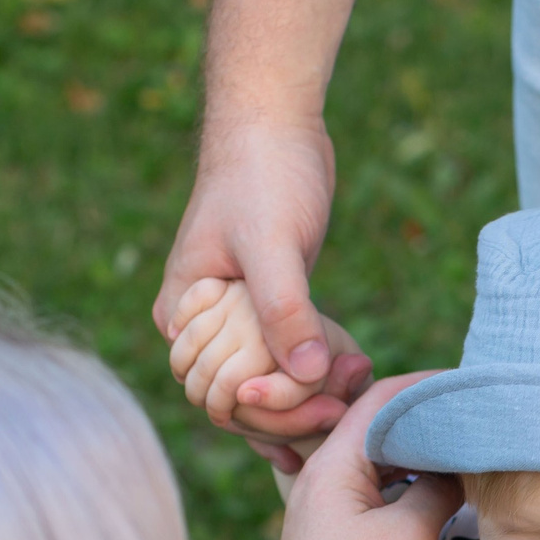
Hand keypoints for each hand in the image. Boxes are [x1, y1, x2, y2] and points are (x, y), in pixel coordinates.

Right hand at [153, 119, 373, 450]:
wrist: (273, 126)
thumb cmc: (262, 175)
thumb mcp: (272, 243)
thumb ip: (284, 309)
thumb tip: (306, 375)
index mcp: (181, 318)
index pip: (219, 399)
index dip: (271, 414)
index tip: (326, 406)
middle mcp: (200, 328)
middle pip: (243, 404)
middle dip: (295, 412)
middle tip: (350, 403)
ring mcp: (232, 321)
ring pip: (268, 387)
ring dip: (311, 397)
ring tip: (357, 376)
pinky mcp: (264, 311)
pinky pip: (285, 362)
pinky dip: (315, 374)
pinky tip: (353, 371)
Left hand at [261, 372, 462, 539]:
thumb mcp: (410, 534)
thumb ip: (438, 487)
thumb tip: (460, 465)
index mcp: (333, 463)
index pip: (382, 398)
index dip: (429, 387)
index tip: (473, 388)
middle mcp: (325, 478)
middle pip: (382, 428)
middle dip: (431, 422)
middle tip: (480, 422)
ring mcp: (332, 512)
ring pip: (384, 465)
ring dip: (424, 459)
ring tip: (470, 458)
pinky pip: (382, 499)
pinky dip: (414, 492)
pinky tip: (447, 502)